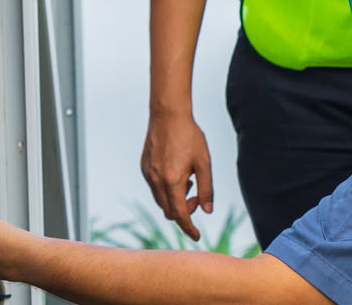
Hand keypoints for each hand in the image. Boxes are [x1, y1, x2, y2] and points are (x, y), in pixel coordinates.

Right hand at [140, 111, 212, 241]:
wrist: (168, 114)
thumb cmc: (189, 136)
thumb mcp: (204, 162)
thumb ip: (206, 189)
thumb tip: (207, 210)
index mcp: (173, 181)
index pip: (180, 215)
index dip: (189, 228)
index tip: (197, 236)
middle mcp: (156, 180)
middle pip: (168, 211)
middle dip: (184, 212)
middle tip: (197, 198)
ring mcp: (148, 174)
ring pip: (160, 200)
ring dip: (175, 200)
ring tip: (188, 181)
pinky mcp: (144, 167)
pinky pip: (154, 188)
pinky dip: (166, 190)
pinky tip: (177, 174)